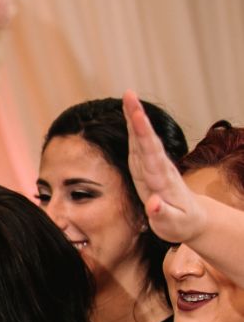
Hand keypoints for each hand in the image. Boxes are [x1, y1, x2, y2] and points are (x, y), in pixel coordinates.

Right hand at [125, 89, 210, 245]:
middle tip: (129, 95)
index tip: (137, 116)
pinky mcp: (148, 169)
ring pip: (142, 140)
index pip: (150, 154)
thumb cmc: (181, 224)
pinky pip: (139, 146)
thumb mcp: (172, 226)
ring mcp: (153, 167)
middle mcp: (157, 169)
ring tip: (128, 98)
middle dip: (137, 117)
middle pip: (145, 140)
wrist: (193, 219)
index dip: (142, 134)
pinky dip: (134, 130)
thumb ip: (162, 214)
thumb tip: (153, 202)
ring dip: (135, 118)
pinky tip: (131, 116)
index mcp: (162, 180)